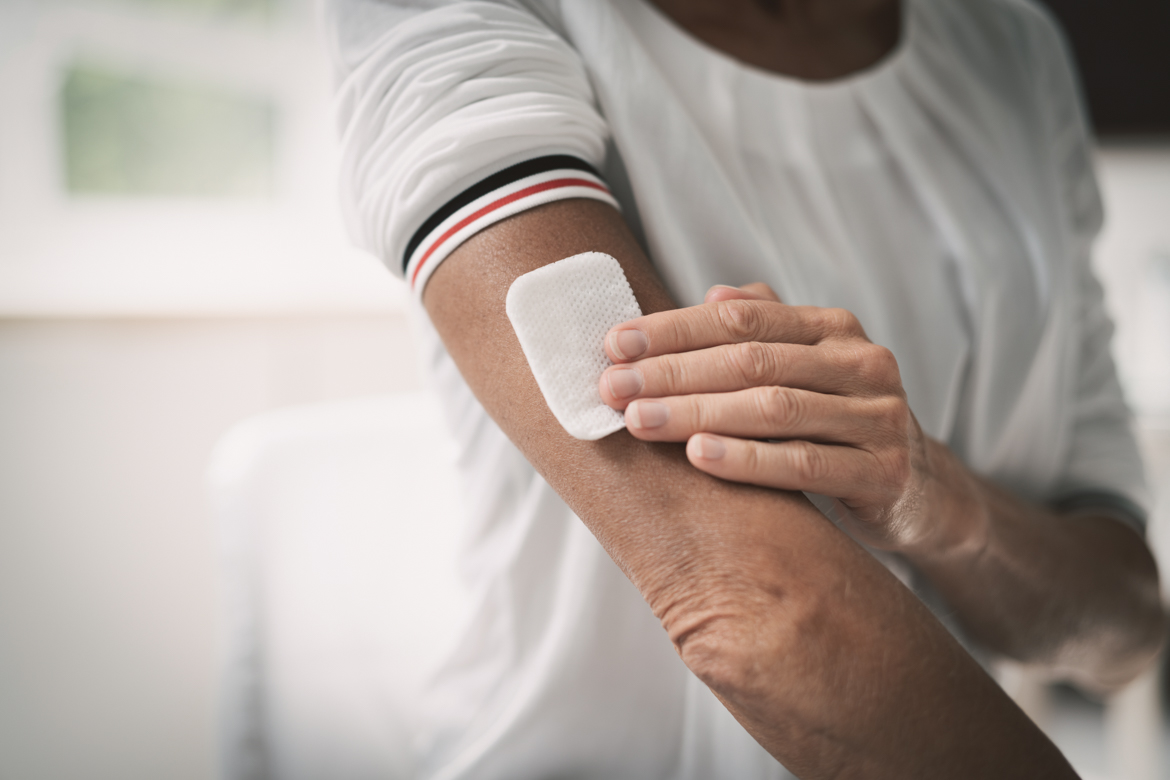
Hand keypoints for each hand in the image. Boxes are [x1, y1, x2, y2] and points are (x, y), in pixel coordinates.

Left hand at [599, 283, 983, 554]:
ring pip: (773, 408)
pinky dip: (748, 459)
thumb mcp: (804, 369)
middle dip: (673, 371)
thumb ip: (763, 329)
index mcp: (833, 328)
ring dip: (697, 413)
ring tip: (639, 420)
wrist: (914, 489)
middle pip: (750, 360)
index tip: (613, 343)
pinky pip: (804, 462)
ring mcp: (877, 416)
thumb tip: (712, 293)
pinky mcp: (882, 470)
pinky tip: (698, 456)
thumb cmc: (836, 423)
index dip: (673, 328)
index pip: (740, 318)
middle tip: (612, 387)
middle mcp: (860, 362)